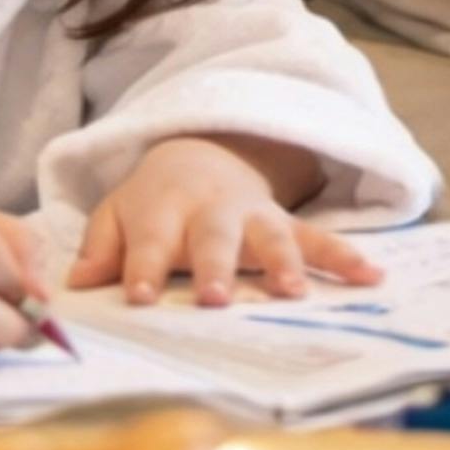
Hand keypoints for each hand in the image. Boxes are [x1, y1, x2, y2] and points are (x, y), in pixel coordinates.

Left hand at [70, 135, 388, 307]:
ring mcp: (254, 217)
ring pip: (272, 237)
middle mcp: (211, 212)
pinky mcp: (285, 223)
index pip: (150, 242)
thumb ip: (101, 248)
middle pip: (214, 240)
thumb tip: (76, 286)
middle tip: (215, 298)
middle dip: (216, 268)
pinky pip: (319, 239)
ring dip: (283, 263)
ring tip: (294, 292)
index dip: (144, 269)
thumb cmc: (154, 200)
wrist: (204, 151)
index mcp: (163, 210)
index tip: (141, 298)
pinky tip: (373, 276)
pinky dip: (346, 257)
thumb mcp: (117, 211)